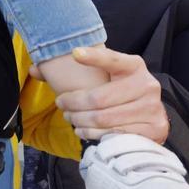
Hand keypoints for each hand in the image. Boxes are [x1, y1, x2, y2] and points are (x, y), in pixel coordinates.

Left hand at [54, 47, 168, 142]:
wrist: (152, 116)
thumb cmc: (120, 94)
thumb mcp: (106, 77)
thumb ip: (74, 72)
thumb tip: (34, 69)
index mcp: (134, 66)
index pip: (112, 59)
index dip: (94, 56)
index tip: (74, 54)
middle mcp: (147, 84)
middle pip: (98, 97)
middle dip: (73, 103)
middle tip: (62, 106)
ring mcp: (152, 108)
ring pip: (103, 118)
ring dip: (79, 120)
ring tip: (71, 119)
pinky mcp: (154, 129)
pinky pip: (113, 134)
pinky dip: (93, 134)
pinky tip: (84, 130)